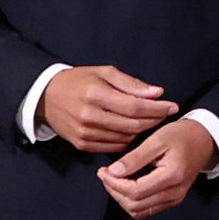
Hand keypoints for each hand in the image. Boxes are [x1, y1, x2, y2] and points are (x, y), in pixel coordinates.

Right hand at [45, 64, 177, 157]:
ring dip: (142, 131)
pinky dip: (127, 140)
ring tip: (151, 121)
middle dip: (154, 120)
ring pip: (125, 138)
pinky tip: (133, 131)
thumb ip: (131, 84)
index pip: (135, 106)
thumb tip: (157, 93)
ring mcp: (85, 133)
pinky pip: (113, 146)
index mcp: (95, 94)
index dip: (157, 108)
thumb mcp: (103, 72)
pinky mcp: (82, 144)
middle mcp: (89, 116)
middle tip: (165, 114)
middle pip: (132, 124)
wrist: (46, 97)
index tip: (172, 106)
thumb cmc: (79, 81)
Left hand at [96, 117, 215, 217]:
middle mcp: (175, 192)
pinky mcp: (173, 200)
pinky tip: (126, 186)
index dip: (115, 184)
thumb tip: (113, 172)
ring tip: (114, 181)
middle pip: (135, 205)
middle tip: (105, 174)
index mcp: (172, 176)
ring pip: (139, 211)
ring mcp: (175, 199)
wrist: (203, 140)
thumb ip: (134, 157)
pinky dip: (132, 201)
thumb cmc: (181, 135)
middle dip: (115, 191)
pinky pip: (147, 210)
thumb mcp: (157, 140)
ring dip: (122, 198)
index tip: (103, 171)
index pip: (135, 191)